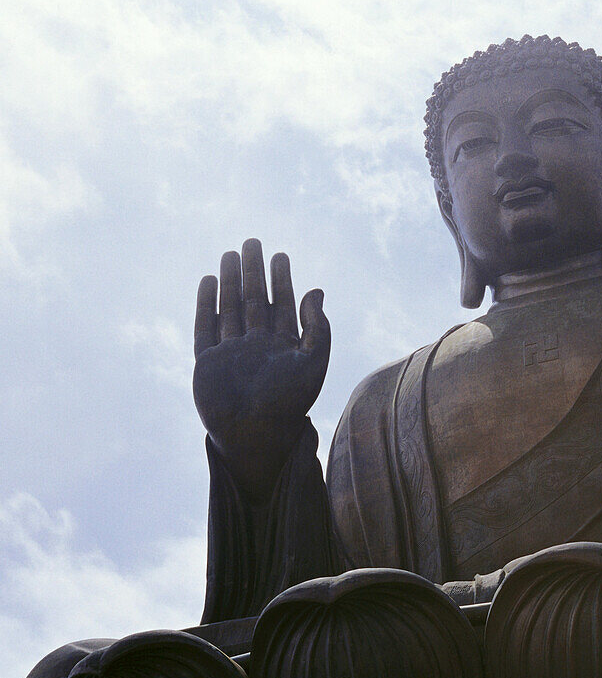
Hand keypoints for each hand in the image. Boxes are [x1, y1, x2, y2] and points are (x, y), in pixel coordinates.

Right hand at [193, 238, 329, 498]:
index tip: (281, 254)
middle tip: (253, 242)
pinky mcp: (208, 362)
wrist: (257, 435)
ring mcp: (231, 353)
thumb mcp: (314, 361)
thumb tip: (317, 289)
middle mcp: (257, 346)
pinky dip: (206, 305)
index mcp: (284, 347)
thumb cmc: (291, 402)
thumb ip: (319, 326)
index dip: (282, 279)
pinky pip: (206, 327)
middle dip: (254, 272)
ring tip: (231, 254)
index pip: (282, 304)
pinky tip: (209, 281)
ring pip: (230, 308)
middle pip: (254, 300)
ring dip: (230, 282)